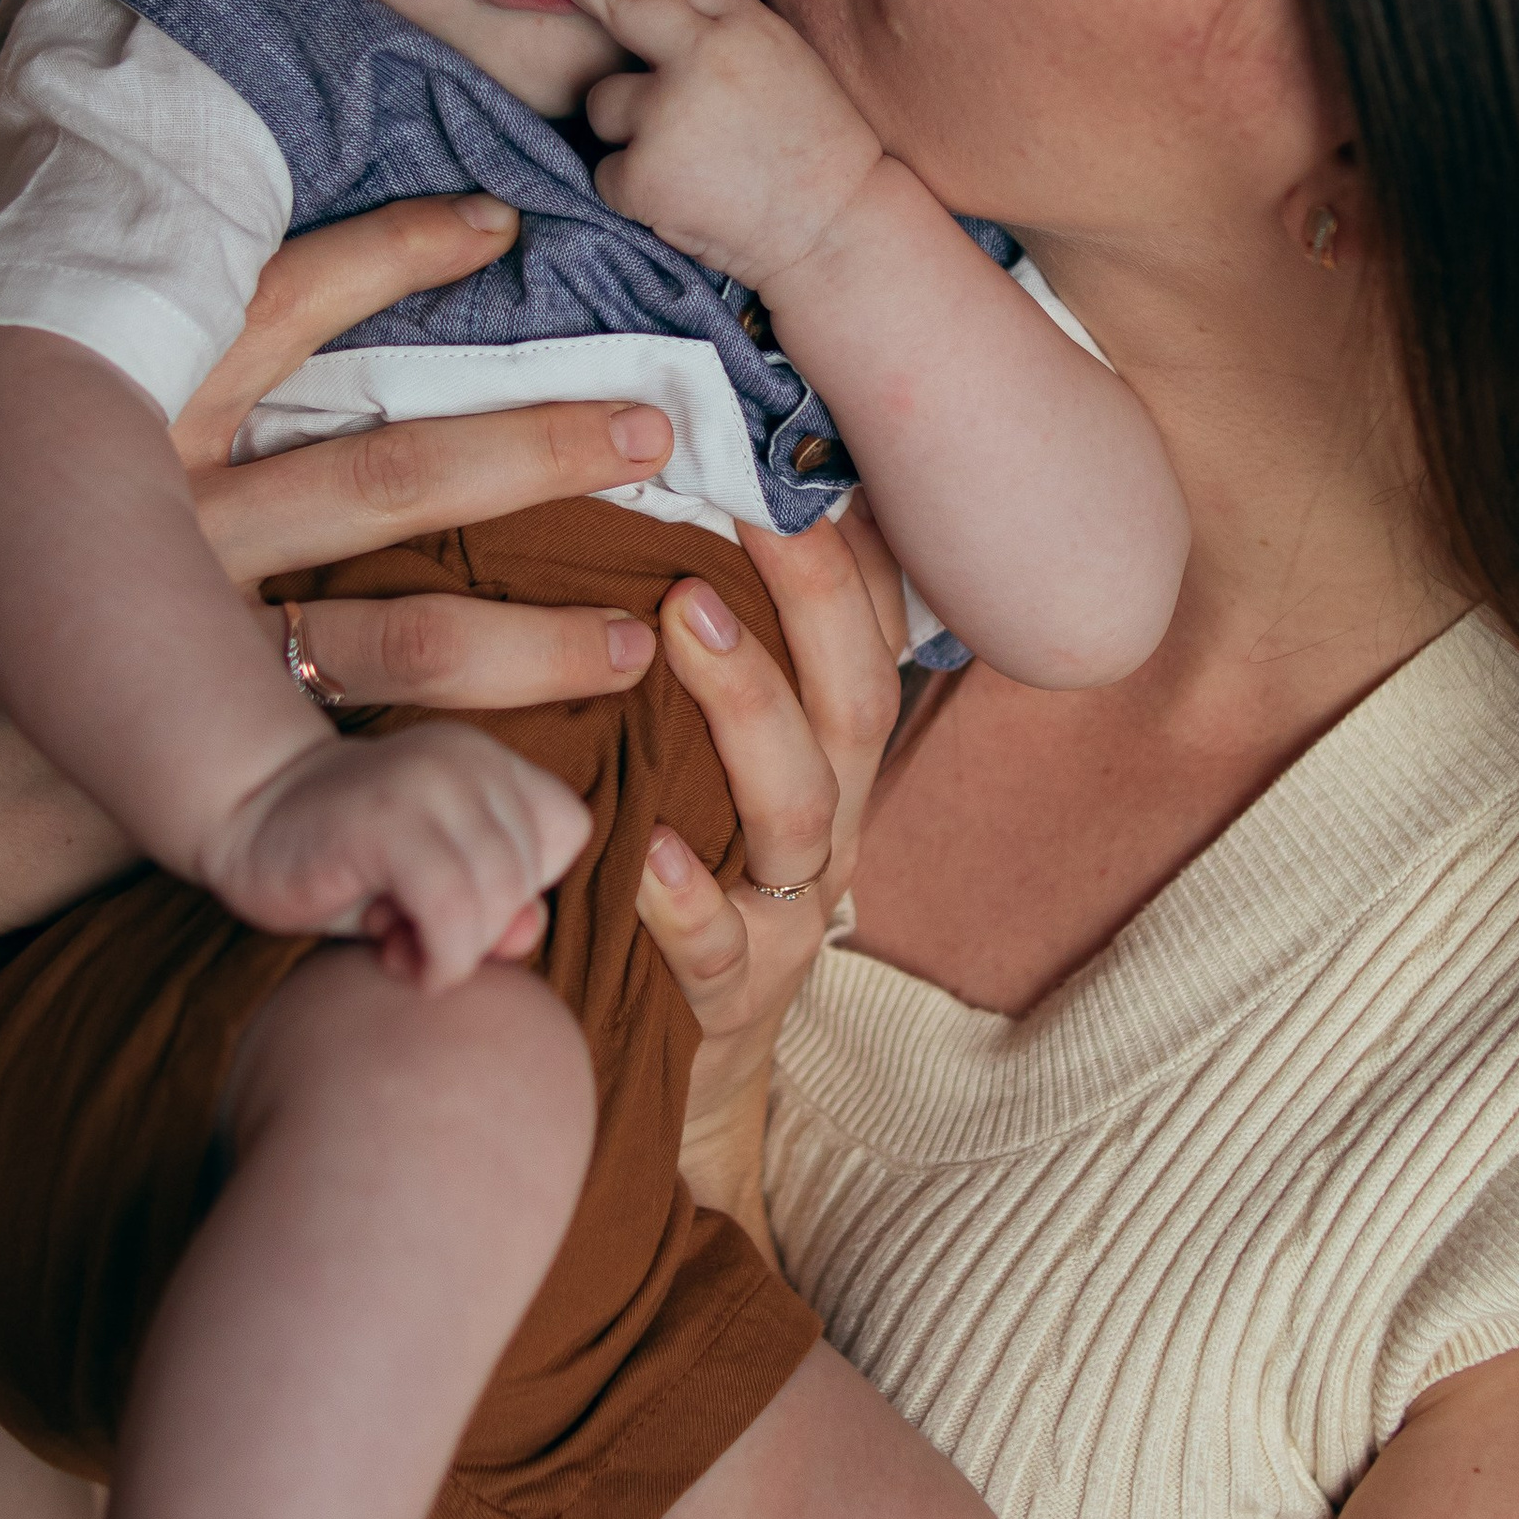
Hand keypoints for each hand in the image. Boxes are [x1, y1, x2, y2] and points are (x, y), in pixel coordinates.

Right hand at [0, 198, 678, 1074]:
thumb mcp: (36, 502)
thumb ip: (145, 442)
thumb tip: (268, 382)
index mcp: (130, 428)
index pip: (275, 306)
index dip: (392, 252)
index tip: (503, 220)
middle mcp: (172, 519)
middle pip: (389, 459)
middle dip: (535, 433)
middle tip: (658, 413)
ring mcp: (194, 644)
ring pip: (405, 612)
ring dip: (540, 616)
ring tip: (646, 611)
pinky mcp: (206, 758)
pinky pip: (366, 754)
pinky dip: (471, 755)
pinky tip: (546, 776)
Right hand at [213, 720, 590, 988]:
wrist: (244, 818)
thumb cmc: (348, 864)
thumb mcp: (437, 886)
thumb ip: (496, 908)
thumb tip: (525, 934)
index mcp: (488, 759)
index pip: (566, 830)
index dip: (520, 882)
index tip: (457, 898)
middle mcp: (466, 758)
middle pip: (528, 876)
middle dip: (479, 929)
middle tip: (413, 933)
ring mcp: (426, 783)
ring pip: (497, 899)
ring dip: (455, 951)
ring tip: (399, 944)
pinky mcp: (385, 820)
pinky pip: (453, 912)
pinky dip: (437, 960)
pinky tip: (391, 955)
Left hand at [507, 0, 886, 288]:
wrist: (837, 232)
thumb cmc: (814, 152)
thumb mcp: (785, 63)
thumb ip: (723, 28)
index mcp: (746, 25)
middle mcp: (705, 55)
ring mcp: (669, 114)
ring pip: (602, 100)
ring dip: (627, 127)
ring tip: (691, 159)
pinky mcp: (643, 173)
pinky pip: (606, 170)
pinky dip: (633, 188)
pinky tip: (686, 198)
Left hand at [630, 497, 908, 1253]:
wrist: (656, 1072)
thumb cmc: (667, 868)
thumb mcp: (692, 756)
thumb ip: (689, 642)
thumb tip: (654, 478)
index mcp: (826, 758)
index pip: (870, 632)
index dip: (853, 544)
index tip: (807, 446)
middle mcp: (824, 827)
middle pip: (851, 700)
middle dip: (813, 597)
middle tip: (752, 507)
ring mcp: (782, 916)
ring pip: (798, 808)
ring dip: (747, 706)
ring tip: (686, 623)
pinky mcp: (721, 1003)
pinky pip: (716, 949)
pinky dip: (686, 899)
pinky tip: (647, 849)